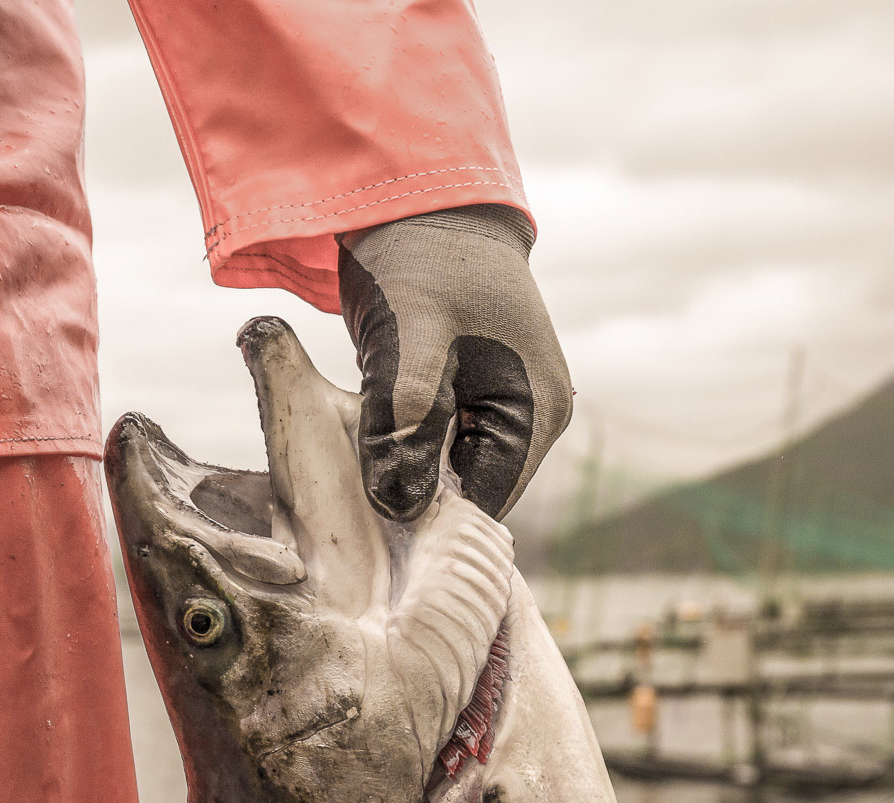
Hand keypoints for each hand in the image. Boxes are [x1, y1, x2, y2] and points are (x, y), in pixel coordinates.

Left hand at [338, 204, 571, 521]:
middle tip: (356, 477)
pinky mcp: (477, 390)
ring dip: (406, 460)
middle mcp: (535, 417)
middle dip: (415, 487)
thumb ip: (407, 426)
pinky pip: (440, 437)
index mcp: (537, 413)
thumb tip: (399, 505)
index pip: (486, 504)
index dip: (430, 515)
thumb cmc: (425, 261)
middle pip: (469, 488)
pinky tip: (371, 419)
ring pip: (449, 465)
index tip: (372, 510)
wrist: (421, 198)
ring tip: (362, 442)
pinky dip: (405, 436)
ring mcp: (509, 403)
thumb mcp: (411, 342)